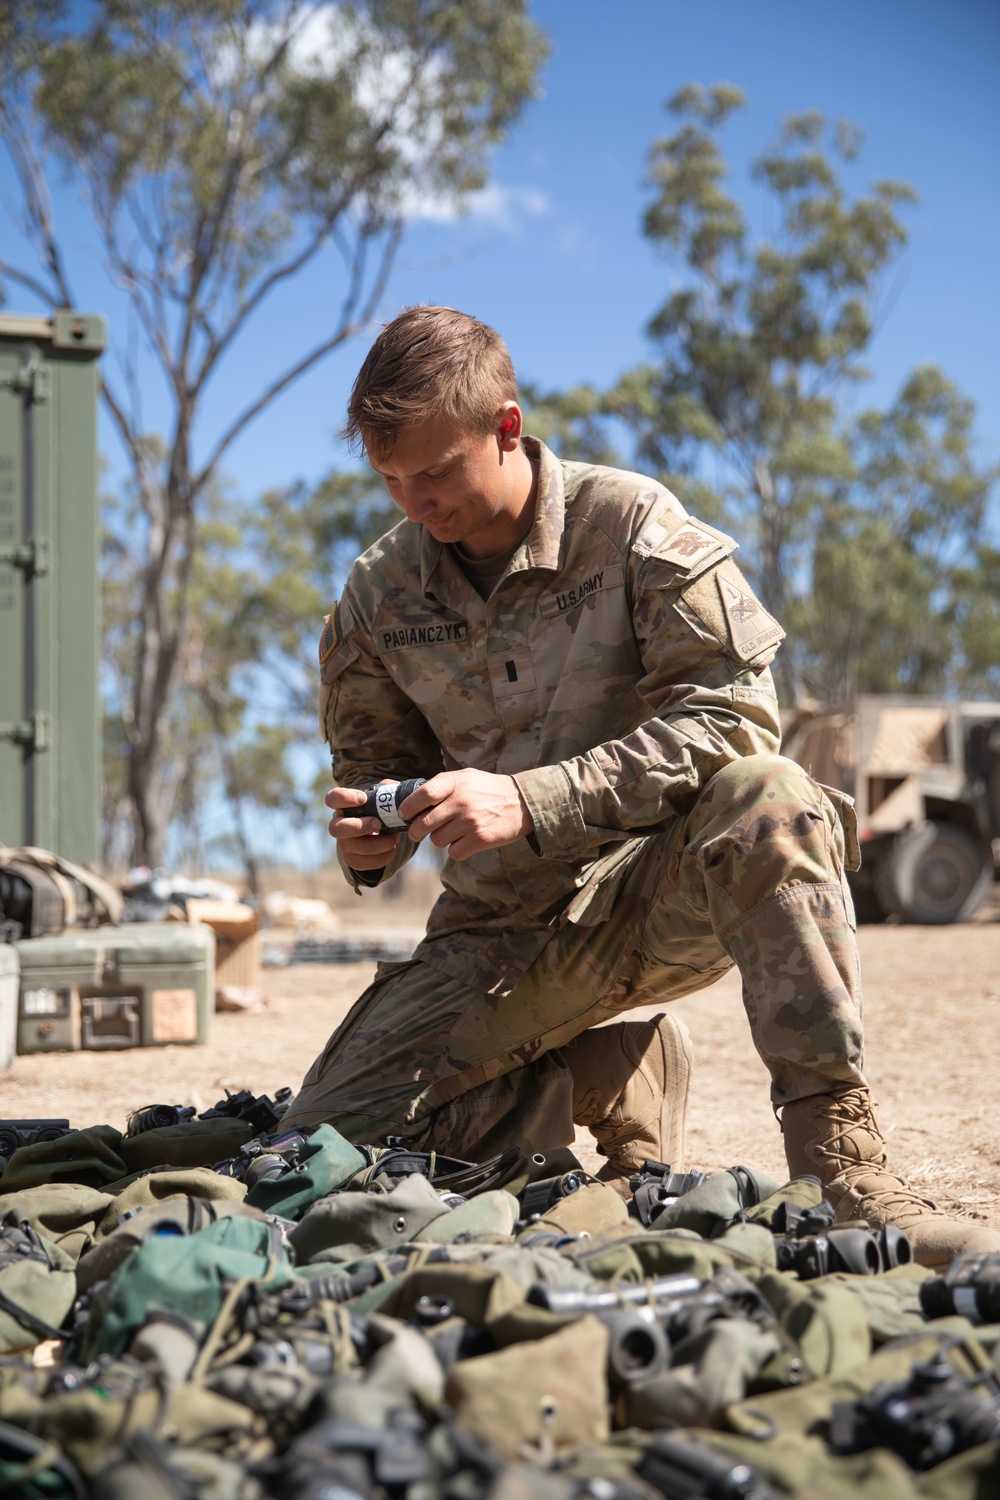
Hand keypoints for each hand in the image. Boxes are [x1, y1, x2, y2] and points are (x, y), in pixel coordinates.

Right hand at [325, 785, 398, 871]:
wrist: (382, 830)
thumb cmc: (382, 808)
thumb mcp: (385, 795)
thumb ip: (388, 791)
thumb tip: (399, 795)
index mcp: (343, 806)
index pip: (332, 798)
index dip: (344, 798)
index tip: (363, 799)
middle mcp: (338, 825)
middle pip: (335, 828)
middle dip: (359, 827)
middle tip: (378, 823)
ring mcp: (343, 844)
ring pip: (353, 847)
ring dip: (378, 843)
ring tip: (394, 838)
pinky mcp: (352, 859)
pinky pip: (362, 863)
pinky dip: (380, 858)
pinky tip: (391, 850)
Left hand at [401, 769, 532, 860]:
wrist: (522, 803)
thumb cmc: (489, 789)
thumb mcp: (466, 776)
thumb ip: (442, 784)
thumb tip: (413, 799)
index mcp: (456, 783)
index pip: (423, 795)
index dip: (408, 807)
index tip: (403, 814)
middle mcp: (462, 802)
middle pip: (424, 824)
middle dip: (416, 831)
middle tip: (417, 832)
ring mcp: (471, 821)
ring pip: (437, 840)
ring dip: (440, 839)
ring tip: (452, 832)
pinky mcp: (480, 839)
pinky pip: (453, 852)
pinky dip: (456, 850)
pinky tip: (464, 841)